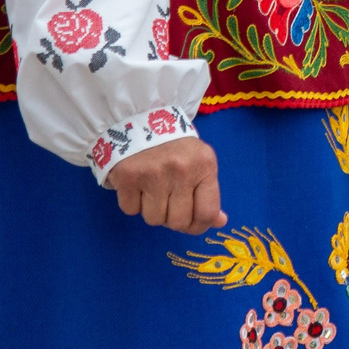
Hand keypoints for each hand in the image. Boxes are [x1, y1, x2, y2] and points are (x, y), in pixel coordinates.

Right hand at [107, 136, 224, 233]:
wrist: (141, 122)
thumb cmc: (176, 148)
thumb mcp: (200, 164)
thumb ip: (209, 194)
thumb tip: (220, 222)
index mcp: (204, 166)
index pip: (207, 213)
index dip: (198, 227)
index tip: (191, 223)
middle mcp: (181, 170)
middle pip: (178, 222)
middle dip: (173, 219)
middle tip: (169, 203)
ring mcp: (153, 173)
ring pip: (154, 219)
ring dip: (152, 211)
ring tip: (153, 191)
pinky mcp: (128, 176)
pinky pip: (131, 210)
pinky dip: (133, 203)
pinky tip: (137, 185)